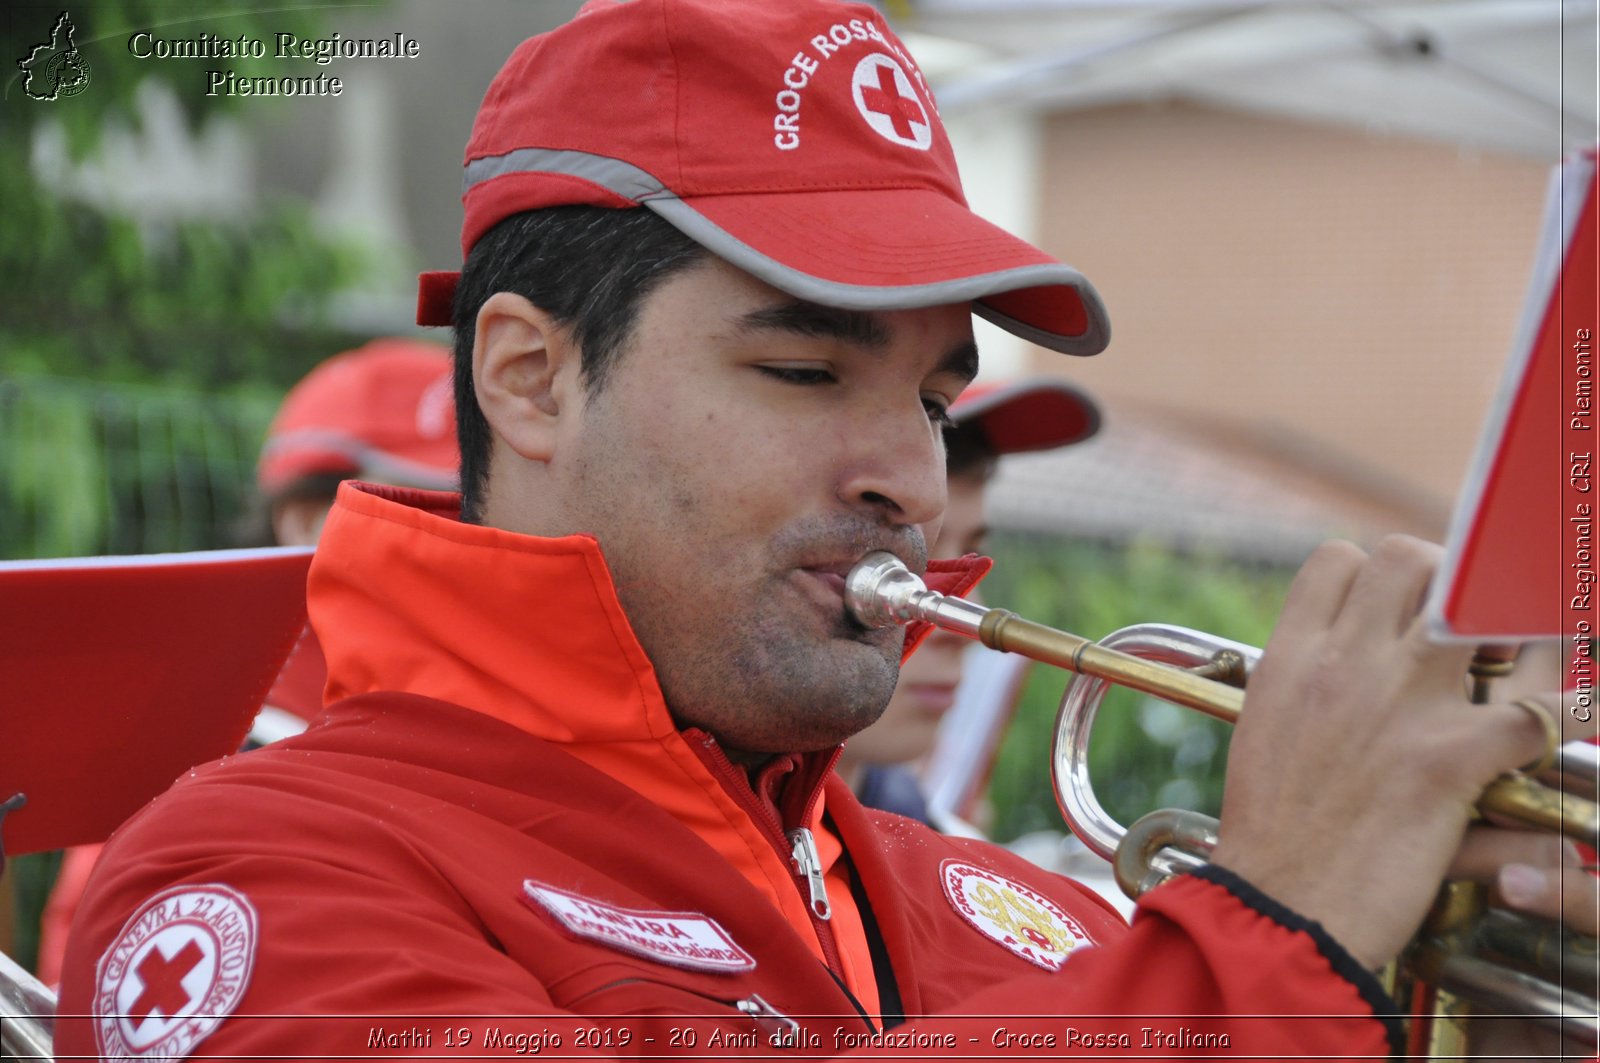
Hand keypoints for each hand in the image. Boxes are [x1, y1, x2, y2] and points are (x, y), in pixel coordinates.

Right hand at [1208, 536, 1551, 969]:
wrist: (1280, 906)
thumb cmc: (1271, 835)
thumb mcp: (1264, 733)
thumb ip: (1302, 688)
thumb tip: (1335, 670)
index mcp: (1291, 658)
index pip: (1337, 560)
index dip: (1371, 574)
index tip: (1389, 608)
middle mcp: (1345, 663)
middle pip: (1408, 559)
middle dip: (1442, 579)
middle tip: (1456, 625)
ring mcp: (1401, 703)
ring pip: (1472, 603)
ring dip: (1503, 624)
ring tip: (1508, 660)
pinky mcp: (1451, 757)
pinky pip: (1541, 711)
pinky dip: (1571, 715)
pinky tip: (1573, 723)